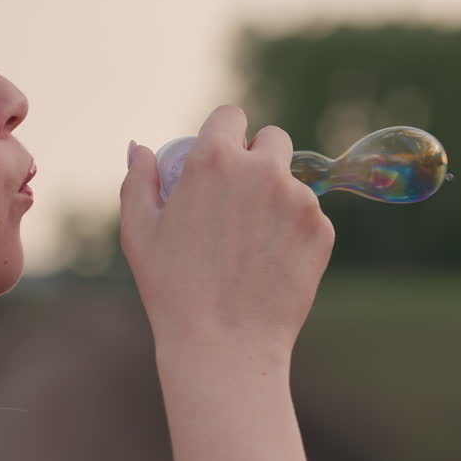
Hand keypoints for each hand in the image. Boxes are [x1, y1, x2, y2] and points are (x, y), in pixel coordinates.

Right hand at [119, 105, 334, 360]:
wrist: (224, 345)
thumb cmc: (172, 290)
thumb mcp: (139, 232)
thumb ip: (139, 180)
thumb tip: (141, 147)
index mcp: (214, 160)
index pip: (230, 115)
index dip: (225, 132)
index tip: (223, 154)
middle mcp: (262, 170)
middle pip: (273, 138)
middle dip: (260, 157)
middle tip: (243, 196)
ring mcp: (298, 198)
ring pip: (293, 181)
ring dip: (277, 197)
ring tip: (252, 242)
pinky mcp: (321, 229)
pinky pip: (310, 216)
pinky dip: (295, 231)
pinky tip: (271, 262)